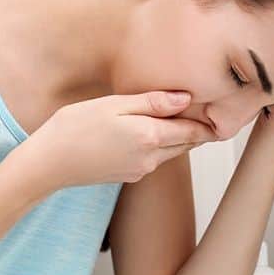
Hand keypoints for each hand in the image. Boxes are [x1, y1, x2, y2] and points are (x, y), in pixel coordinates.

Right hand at [8, 90, 213, 197]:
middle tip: (212, 115)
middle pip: (186, 143)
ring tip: (184, 118)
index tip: (223, 115)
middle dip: (199, 131)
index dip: (209, 123)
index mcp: (150, 137)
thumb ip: (152, 102)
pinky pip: (153, 159)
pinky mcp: (129, 176)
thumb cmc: (75, 127)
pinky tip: (150, 132)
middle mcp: (151, 158)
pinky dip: (159, 146)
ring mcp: (141, 170)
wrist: (50, 163)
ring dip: (178, 138)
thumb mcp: (114, 105)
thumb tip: (185, 98)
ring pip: (170, 152)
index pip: (192, 130)